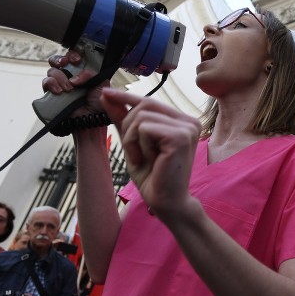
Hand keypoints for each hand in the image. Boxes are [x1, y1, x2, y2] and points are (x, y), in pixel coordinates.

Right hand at [41, 50, 108, 115]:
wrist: (91, 121)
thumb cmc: (98, 104)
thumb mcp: (100, 84)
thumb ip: (90, 74)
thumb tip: (74, 78)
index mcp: (81, 72)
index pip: (72, 57)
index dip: (72, 55)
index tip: (77, 60)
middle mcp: (69, 76)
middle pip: (58, 60)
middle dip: (60, 59)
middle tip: (65, 64)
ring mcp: (60, 85)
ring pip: (52, 71)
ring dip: (60, 77)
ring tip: (69, 88)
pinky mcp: (52, 94)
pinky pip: (46, 83)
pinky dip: (51, 84)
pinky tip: (59, 91)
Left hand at [101, 89, 200, 217]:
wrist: (166, 203)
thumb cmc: (153, 176)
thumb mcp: (133, 143)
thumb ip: (123, 119)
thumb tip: (106, 95)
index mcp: (182, 121)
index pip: (150, 101)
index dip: (126, 97)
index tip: (105, 93)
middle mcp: (189, 121)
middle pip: (143, 105)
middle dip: (128, 128)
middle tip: (135, 154)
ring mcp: (187, 128)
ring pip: (141, 116)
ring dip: (132, 140)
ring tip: (142, 158)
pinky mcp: (180, 137)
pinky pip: (144, 129)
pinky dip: (139, 145)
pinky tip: (149, 160)